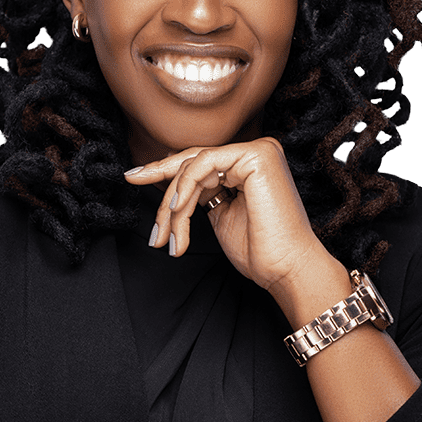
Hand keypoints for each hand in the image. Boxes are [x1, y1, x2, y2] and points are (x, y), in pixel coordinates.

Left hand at [125, 138, 342, 293]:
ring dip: (173, 204)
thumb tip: (171, 183)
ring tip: (168, 236)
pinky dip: (184, 188)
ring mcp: (257, 151)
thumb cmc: (259, 251)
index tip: (134, 177)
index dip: (164, 172)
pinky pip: (203, 165)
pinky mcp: (256, 156)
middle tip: (136, 190)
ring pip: (194, 167)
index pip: (198, 163)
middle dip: (161, 184)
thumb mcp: (221, 215)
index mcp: (248, 165)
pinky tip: (177, 210)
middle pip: (192, 162)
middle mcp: (255, 153)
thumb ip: (201, 194)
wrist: (286, 270)